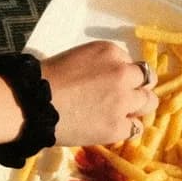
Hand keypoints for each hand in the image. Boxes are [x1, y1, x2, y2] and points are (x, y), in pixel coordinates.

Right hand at [40, 41, 158, 146]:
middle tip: (124, 98)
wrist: (32, 104)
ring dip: (138, 107)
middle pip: (147, 79)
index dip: (123, 74)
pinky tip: (111, 128)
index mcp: (110, 52)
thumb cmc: (44, 79)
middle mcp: (122, 73)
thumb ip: (99, 65)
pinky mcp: (118, 126)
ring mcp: (123, 101)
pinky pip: (135, 128)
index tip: (110, 82)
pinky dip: (126, 128)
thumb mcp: (76, 58)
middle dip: (138, 87)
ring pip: (149, 102)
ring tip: (122, 114)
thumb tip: (107, 80)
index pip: (130, 62)